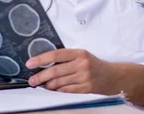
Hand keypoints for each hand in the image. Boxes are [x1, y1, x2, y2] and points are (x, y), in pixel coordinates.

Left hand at [26, 49, 143, 105]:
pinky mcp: (86, 88)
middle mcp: (82, 64)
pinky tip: (52, 90)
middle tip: (31, 80)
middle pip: (56, 70)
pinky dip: (58, 91)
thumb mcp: (82, 55)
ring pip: (60, 82)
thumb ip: (67, 57)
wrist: (114, 76)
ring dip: (48, 85)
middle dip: (41, 76)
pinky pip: (67, 90)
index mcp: (79, 53)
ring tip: (41, 85)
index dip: (41, 59)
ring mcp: (84, 77)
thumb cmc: (94, 64)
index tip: (30, 63)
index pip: (56, 54)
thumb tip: (45, 62)